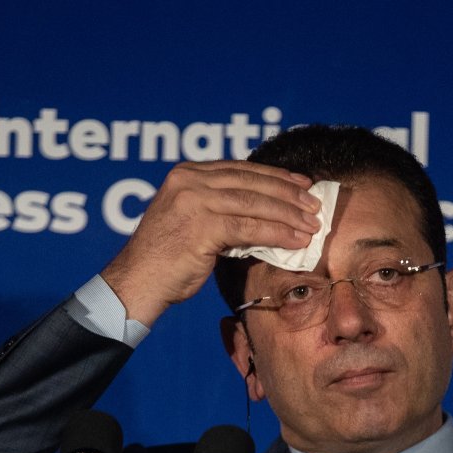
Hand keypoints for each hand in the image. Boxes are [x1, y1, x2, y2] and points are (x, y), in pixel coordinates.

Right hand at [101, 161, 321, 326]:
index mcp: (186, 173)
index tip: (301, 185)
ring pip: (255, 203)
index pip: (240, 169)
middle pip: (251, 182)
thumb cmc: (166, 261)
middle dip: (288, 194)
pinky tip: (296, 241)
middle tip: (315, 205)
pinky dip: (278, 234)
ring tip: (312, 225)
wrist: (137, 283)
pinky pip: (250, 227)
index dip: (275, 176)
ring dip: (289, 215)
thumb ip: (218, 208)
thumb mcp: (192, 222)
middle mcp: (189, 180)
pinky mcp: (202, 225)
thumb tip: (261, 210)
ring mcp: (194, 200)